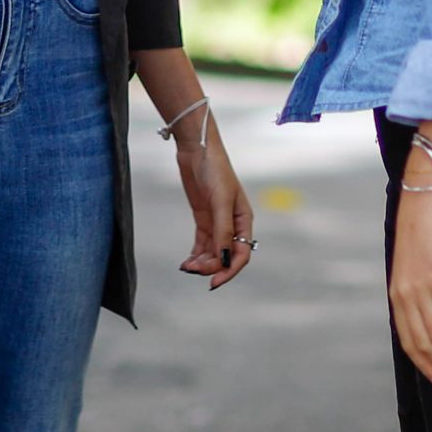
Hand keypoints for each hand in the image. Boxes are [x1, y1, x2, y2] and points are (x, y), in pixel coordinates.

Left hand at [175, 119, 254, 287]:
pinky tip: (186, 262)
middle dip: (212, 266)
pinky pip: (202, 243)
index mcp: (244, 220)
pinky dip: (196, 255)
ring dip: (202, 263)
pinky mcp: (204, 218)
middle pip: (225, 255)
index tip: (214, 282)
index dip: (229, 270)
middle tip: (194, 271)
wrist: (197, 149)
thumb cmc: (215, 170)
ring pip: (213, 252)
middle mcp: (233, 224)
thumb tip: (223, 258)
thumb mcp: (220, 200)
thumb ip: (222, 230)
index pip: (241, 253)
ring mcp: (217, 221)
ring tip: (187, 267)